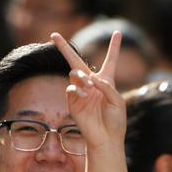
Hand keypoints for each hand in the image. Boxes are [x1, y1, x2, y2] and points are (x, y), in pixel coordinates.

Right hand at [50, 30, 124, 148]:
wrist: (106, 139)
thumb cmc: (115, 121)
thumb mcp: (117, 101)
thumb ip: (107, 87)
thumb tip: (92, 78)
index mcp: (107, 82)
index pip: (110, 60)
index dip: (114, 46)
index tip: (117, 32)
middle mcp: (92, 84)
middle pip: (77, 61)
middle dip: (64, 48)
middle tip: (54, 35)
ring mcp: (80, 92)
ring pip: (74, 73)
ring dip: (82, 77)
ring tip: (90, 87)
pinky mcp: (73, 102)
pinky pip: (71, 89)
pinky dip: (78, 90)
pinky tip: (85, 96)